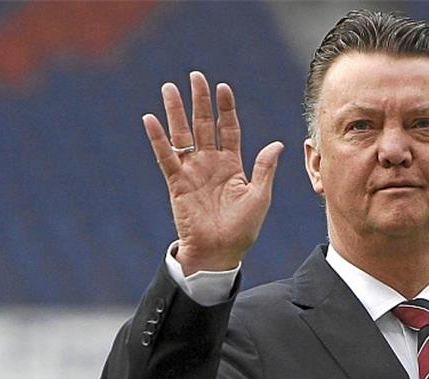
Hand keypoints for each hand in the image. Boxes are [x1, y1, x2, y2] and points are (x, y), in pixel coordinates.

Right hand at [142, 71, 283, 275]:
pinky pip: (166, 157)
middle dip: (200, 101)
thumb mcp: (259, 196)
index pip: (229, 129)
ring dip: (176, 112)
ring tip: (169, 87)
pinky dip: (158, 139)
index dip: (226, 109)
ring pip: (183, 135)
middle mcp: (211, 163)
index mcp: (232, 165)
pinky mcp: (177, 183)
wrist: (219, 252)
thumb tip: (278, 143)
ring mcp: (192, 171)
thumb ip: (264, 168)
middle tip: (195, 76)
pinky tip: (150, 119)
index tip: (223, 87)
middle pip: (204, 125)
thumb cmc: (242, 229)